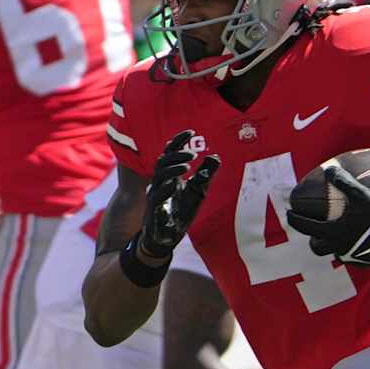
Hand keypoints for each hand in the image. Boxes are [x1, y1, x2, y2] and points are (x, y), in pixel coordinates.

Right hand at [138, 130, 219, 257]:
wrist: (167, 236)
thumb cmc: (181, 212)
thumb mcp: (198, 191)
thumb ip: (205, 175)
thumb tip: (215, 156)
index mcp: (170, 175)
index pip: (171, 152)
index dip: (179, 141)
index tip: (192, 132)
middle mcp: (161, 182)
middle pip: (163, 160)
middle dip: (177, 154)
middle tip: (193, 153)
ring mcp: (156, 194)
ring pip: (159, 175)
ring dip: (173, 168)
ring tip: (188, 165)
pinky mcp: (154, 209)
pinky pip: (157, 196)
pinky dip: (166, 188)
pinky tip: (176, 184)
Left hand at [285, 165, 369, 267]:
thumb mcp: (362, 195)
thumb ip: (344, 182)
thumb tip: (330, 168)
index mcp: (333, 231)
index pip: (306, 226)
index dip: (295, 219)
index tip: (289, 214)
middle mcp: (338, 247)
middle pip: (316, 247)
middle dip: (312, 238)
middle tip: (313, 230)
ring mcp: (350, 256)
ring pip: (334, 252)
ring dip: (332, 244)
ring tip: (337, 235)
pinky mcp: (362, 262)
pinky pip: (350, 257)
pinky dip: (349, 249)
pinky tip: (357, 241)